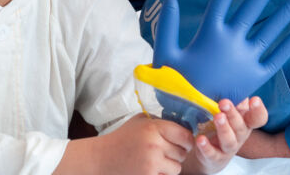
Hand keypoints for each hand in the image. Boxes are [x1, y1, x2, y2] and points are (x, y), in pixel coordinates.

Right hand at [58, 114, 193, 174]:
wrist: (101, 158)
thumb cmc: (121, 138)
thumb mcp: (139, 121)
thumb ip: (159, 121)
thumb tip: (182, 123)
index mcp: (154, 128)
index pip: (185, 135)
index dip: (187, 140)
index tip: (184, 142)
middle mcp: (155, 144)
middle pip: (183, 153)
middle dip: (177, 153)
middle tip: (165, 152)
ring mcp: (152, 163)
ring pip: (177, 168)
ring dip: (170, 166)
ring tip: (156, 161)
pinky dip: (161, 174)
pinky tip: (150, 168)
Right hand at [153, 0, 289, 102]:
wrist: (191, 117)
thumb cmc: (176, 84)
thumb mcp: (165, 54)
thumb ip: (166, 26)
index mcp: (210, 34)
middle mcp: (232, 43)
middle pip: (253, 7)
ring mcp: (247, 59)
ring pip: (272, 30)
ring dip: (286, 11)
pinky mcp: (257, 77)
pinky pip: (277, 57)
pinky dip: (289, 44)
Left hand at [183, 97, 267, 174]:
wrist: (211, 155)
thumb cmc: (223, 128)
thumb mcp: (230, 114)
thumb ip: (233, 99)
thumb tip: (233, 79)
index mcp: (245, 122)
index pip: (258, 118)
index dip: (258, 110)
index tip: (255, 99)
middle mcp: (239, 135)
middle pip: (241, 127)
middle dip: (233, 114)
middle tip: (224, 102)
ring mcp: (227, 148)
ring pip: (229, 140)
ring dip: (224, 129)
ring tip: (217, 117)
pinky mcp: (214, 157)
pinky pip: (212, 153)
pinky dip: (206, 147)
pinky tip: (200, 139)